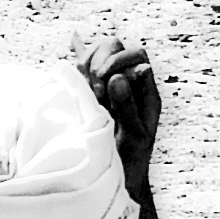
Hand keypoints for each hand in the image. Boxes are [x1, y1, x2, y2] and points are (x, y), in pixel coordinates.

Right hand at [74, 37, 161, 180]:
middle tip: (95, 89)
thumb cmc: (130, 162)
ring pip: (98, 54)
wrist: (116, 179)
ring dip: (88, 64)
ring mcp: (108, 88)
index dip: (118, 61)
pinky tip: (74, 38)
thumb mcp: (134, 137)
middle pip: (116, 47)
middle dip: (101, 61)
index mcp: (145, 92)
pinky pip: (87, 68)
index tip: (103, 81)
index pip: (136, 55)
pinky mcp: (91, 94)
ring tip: (87, 88)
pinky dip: (81, 58)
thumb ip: (128, 106)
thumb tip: (117, 77)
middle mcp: (128, 85)